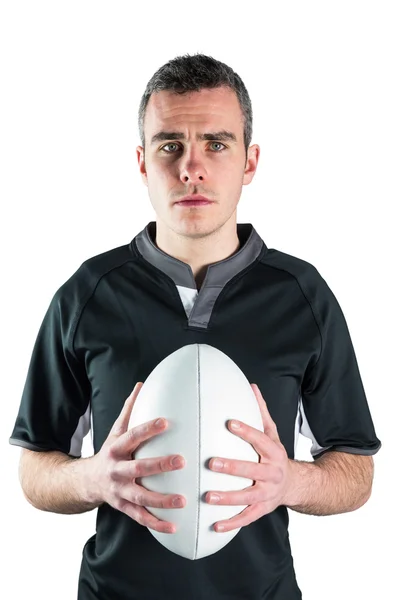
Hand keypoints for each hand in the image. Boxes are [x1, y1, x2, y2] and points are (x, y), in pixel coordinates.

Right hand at [89, 382, 185, 533]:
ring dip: (161, 500)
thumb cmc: (110, 451)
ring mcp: (119, 491)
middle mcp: (117, 470)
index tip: (166, 421)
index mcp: (116, 448)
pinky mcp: (123, 507)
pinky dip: (156, 524)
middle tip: (181, 461)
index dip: (148, 428)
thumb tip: (142, 383)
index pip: (132, 436)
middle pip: (138, 468)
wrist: (85, 481)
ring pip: (140, 497)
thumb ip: (130, 409)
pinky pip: (140, 517)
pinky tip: (175, 526)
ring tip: (182, 500)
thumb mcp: (116, 430)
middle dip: (159, 465)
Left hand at [205, 384, 291, 532]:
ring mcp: (267, 493)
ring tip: (207, 496)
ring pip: (247, 497)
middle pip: (252, 471)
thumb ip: (260, 411)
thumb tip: (251, 385)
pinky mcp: (262, 509)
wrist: (295, 484)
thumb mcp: (272, 432)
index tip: (229, 423)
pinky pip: (246, 518)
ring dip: (227, 498)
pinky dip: (232, 523)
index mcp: (273, 452)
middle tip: (211, 462)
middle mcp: (272, 473)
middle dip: (232, 467)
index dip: (246, 431)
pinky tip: (215, 525)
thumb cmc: (274, 454)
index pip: (260, 440)